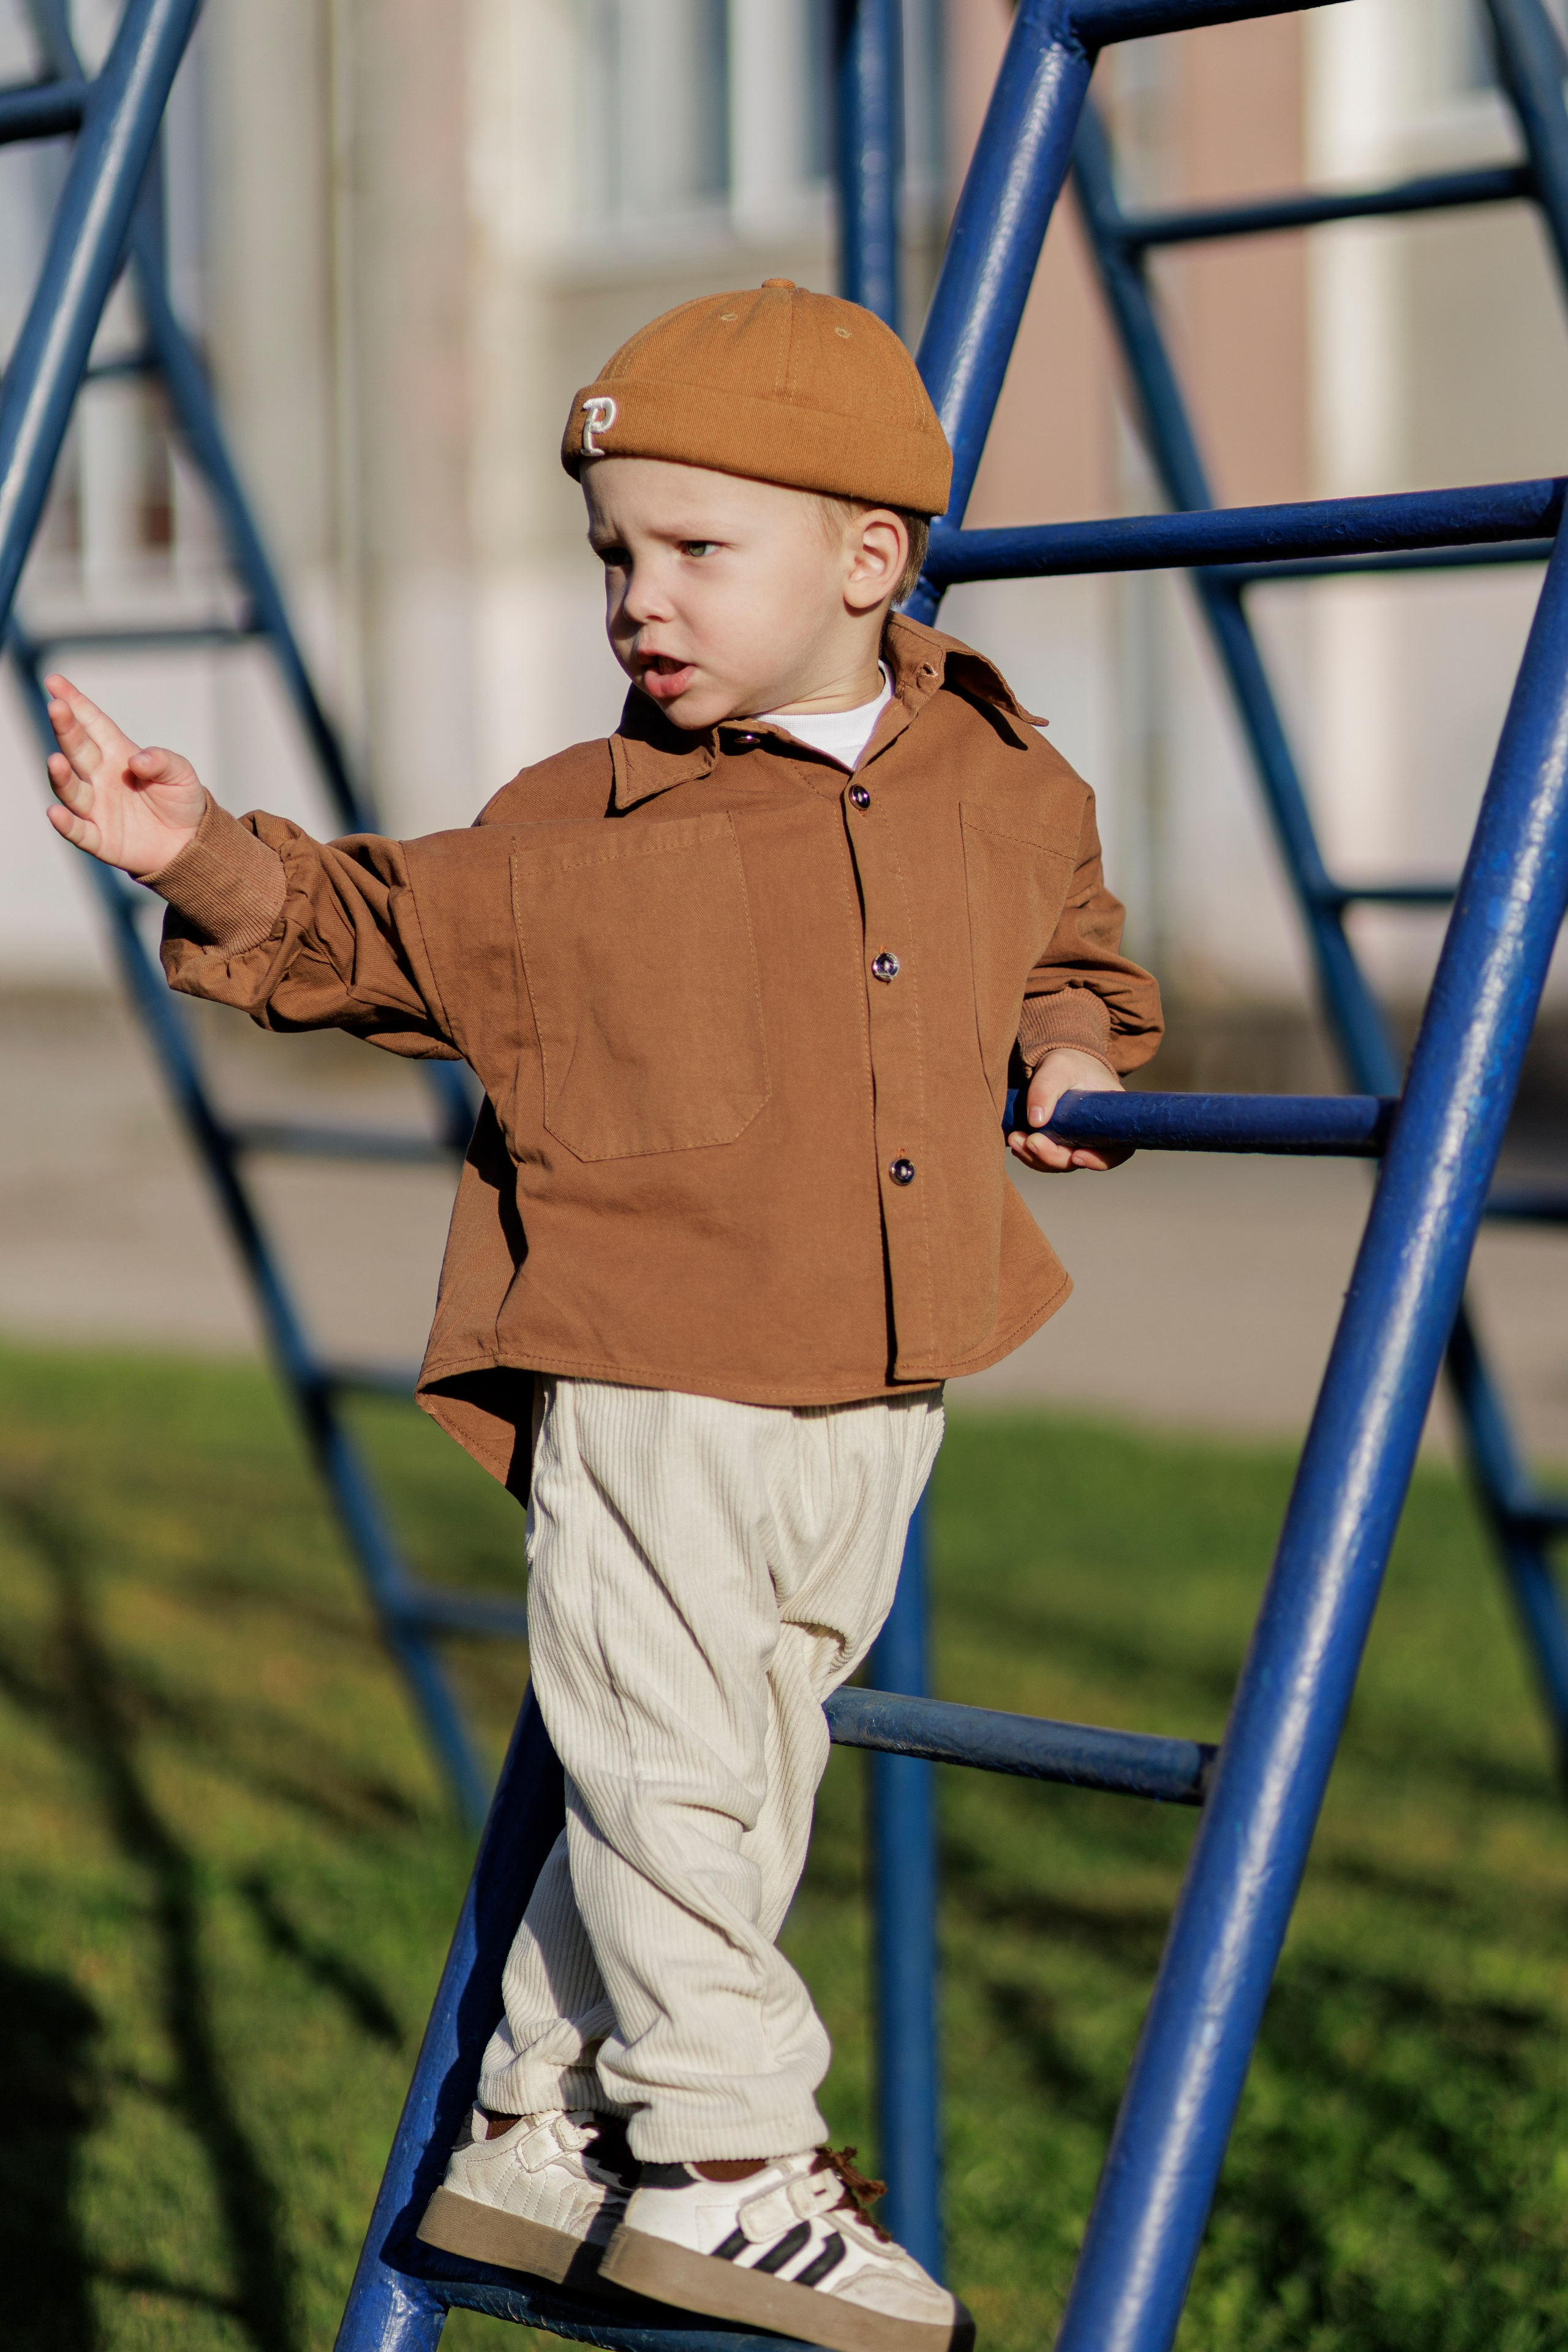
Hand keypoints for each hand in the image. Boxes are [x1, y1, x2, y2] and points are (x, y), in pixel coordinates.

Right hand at [44, 673, 205, 876]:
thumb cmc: (181, 800)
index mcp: (118, 753)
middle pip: (78, 750)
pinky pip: (79, 831)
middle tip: (57, 708)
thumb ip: (162, 761)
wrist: (190, 843)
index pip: (92, 723)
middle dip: (66, 729)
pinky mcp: (101, 838)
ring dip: (62, 776)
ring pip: (72, 789)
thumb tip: (136, 760)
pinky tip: (55, 814)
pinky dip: (66, 824)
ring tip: (56, 760)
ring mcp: (97, 807)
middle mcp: (100, 777)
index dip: (74, 703)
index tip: (54, 682)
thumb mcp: (181, 773)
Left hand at [1008, 1046, 1129, 1172]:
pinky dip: (1029, 1154)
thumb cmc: (1068, 1063)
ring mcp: (1077, 1142)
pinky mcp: (1058, 1144)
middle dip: (1053, 1157)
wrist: (1058, 1065)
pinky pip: (1046, 1158)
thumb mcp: (1058, 1068)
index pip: (1117, 1151)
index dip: (1100, 1160)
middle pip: (1079, 1160)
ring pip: (1059, 1163)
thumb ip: (1046, 1089)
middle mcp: (1097, 1136)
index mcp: (1112, 1119)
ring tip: (1014, 1139)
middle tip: (1030, 1141)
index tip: (1076, 1156)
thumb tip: (1035, 1121)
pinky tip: (1016, 1142)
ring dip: (1035, 1157)